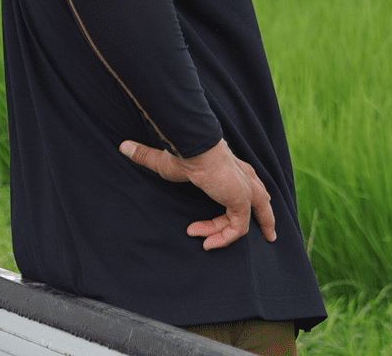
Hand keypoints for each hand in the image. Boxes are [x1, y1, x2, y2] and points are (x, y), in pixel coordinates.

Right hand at [119, 137, 276, 249]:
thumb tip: (123, 146)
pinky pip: (238, 227)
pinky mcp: (241, 200)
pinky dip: (224, 237)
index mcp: (230, 166)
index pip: (242, 184)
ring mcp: (244, 189)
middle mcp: (242, 176)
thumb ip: (146, 156)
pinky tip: (207, 242)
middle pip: (260, 197)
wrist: (194, 148)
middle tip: (269, 235)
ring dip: (238, 232)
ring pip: (253, 214)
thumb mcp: (163, 160)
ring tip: (214, 246)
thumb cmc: (182, 152)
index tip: (203, 220)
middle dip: (265, 216)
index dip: (231, 203)